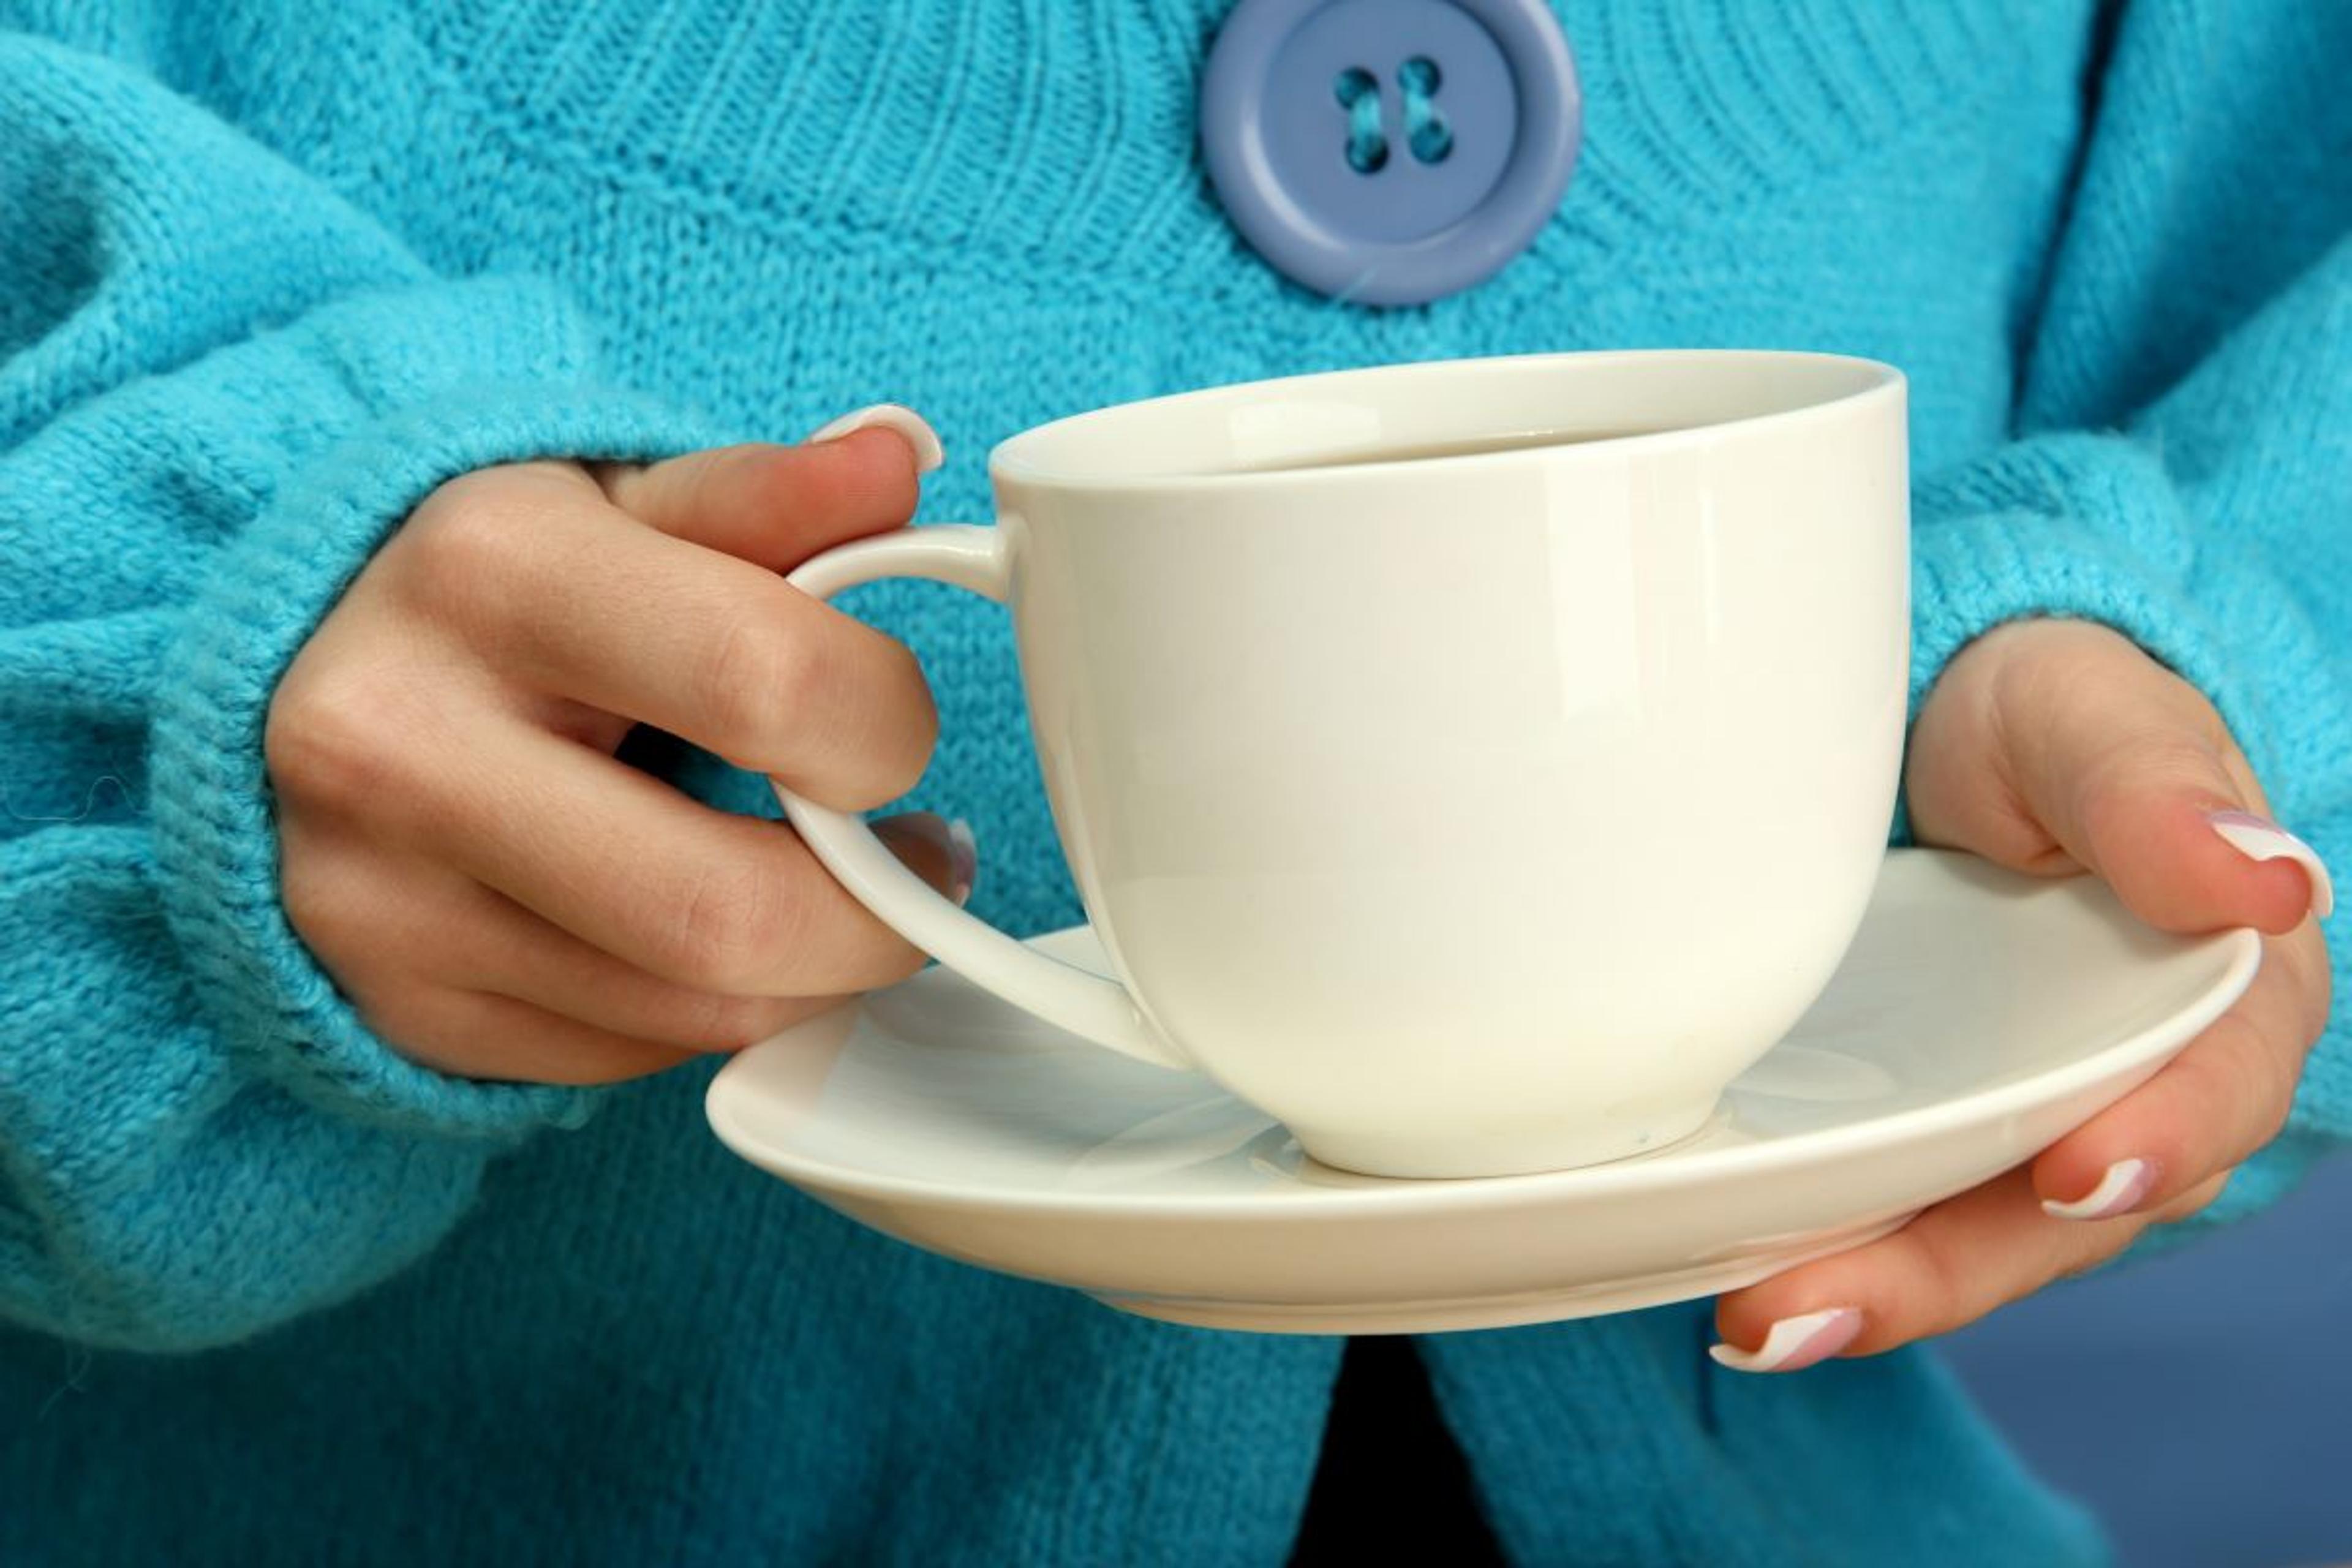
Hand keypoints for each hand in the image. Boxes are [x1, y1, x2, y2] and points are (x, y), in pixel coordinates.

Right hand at [266, 419, 970, 1084]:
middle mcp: (402, 742)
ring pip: (698, 1010)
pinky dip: (718, 1006)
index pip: (768, 682)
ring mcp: (383, 899)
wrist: (297, 683)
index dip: (887, 723)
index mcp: (488, 569)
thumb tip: (897, 462)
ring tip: (843, 895)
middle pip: (731, 907)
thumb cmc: (502, 592)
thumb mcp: (620, 505)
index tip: (898, 726)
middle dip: (878, 906)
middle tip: (914, 859)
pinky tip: (723, 935)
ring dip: (821, 969)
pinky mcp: (401, 1009)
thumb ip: (768, 495)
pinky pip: (638, 1057)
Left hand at [1711, 617, 2333, 1371]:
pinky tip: (1733, 1278)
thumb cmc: (2056, 721)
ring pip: (1969, 1234)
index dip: (2159, 1138)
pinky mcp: (1930, 1126)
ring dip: (1867, 1289)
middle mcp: (2134, 1084)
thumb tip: (2263, 875)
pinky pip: (1890, 1203)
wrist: (1966, 728)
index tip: (2080, 1172)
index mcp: (2222, 992)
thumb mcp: (2094, 718)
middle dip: (1948, 1269)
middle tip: (1816, 1304)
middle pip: (2066, 1209)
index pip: (2213, 1086)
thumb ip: (2157, 789)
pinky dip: (1820, 1246)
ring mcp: (2024, 1116)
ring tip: (1755, 1324)